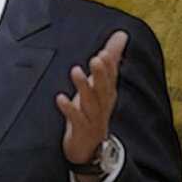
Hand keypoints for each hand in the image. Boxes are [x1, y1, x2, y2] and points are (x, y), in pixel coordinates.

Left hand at [56, 30, 126, 165]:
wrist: (91, 147)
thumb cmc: (93, 110)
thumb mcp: (101, 84)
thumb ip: (110, 59)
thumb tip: (121, 34)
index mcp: (107, 93)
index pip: (111, 78)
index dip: (109, 66)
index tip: (105, 52)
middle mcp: (103, 105)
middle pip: (104, 88)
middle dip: (101, 74)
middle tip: (97, 58)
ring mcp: (93, 119)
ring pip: (90, 102)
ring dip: (84, 87)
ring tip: (76, 71)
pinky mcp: (81, 130)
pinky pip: (76, 119)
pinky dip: (69, 109)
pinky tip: (60, 98)